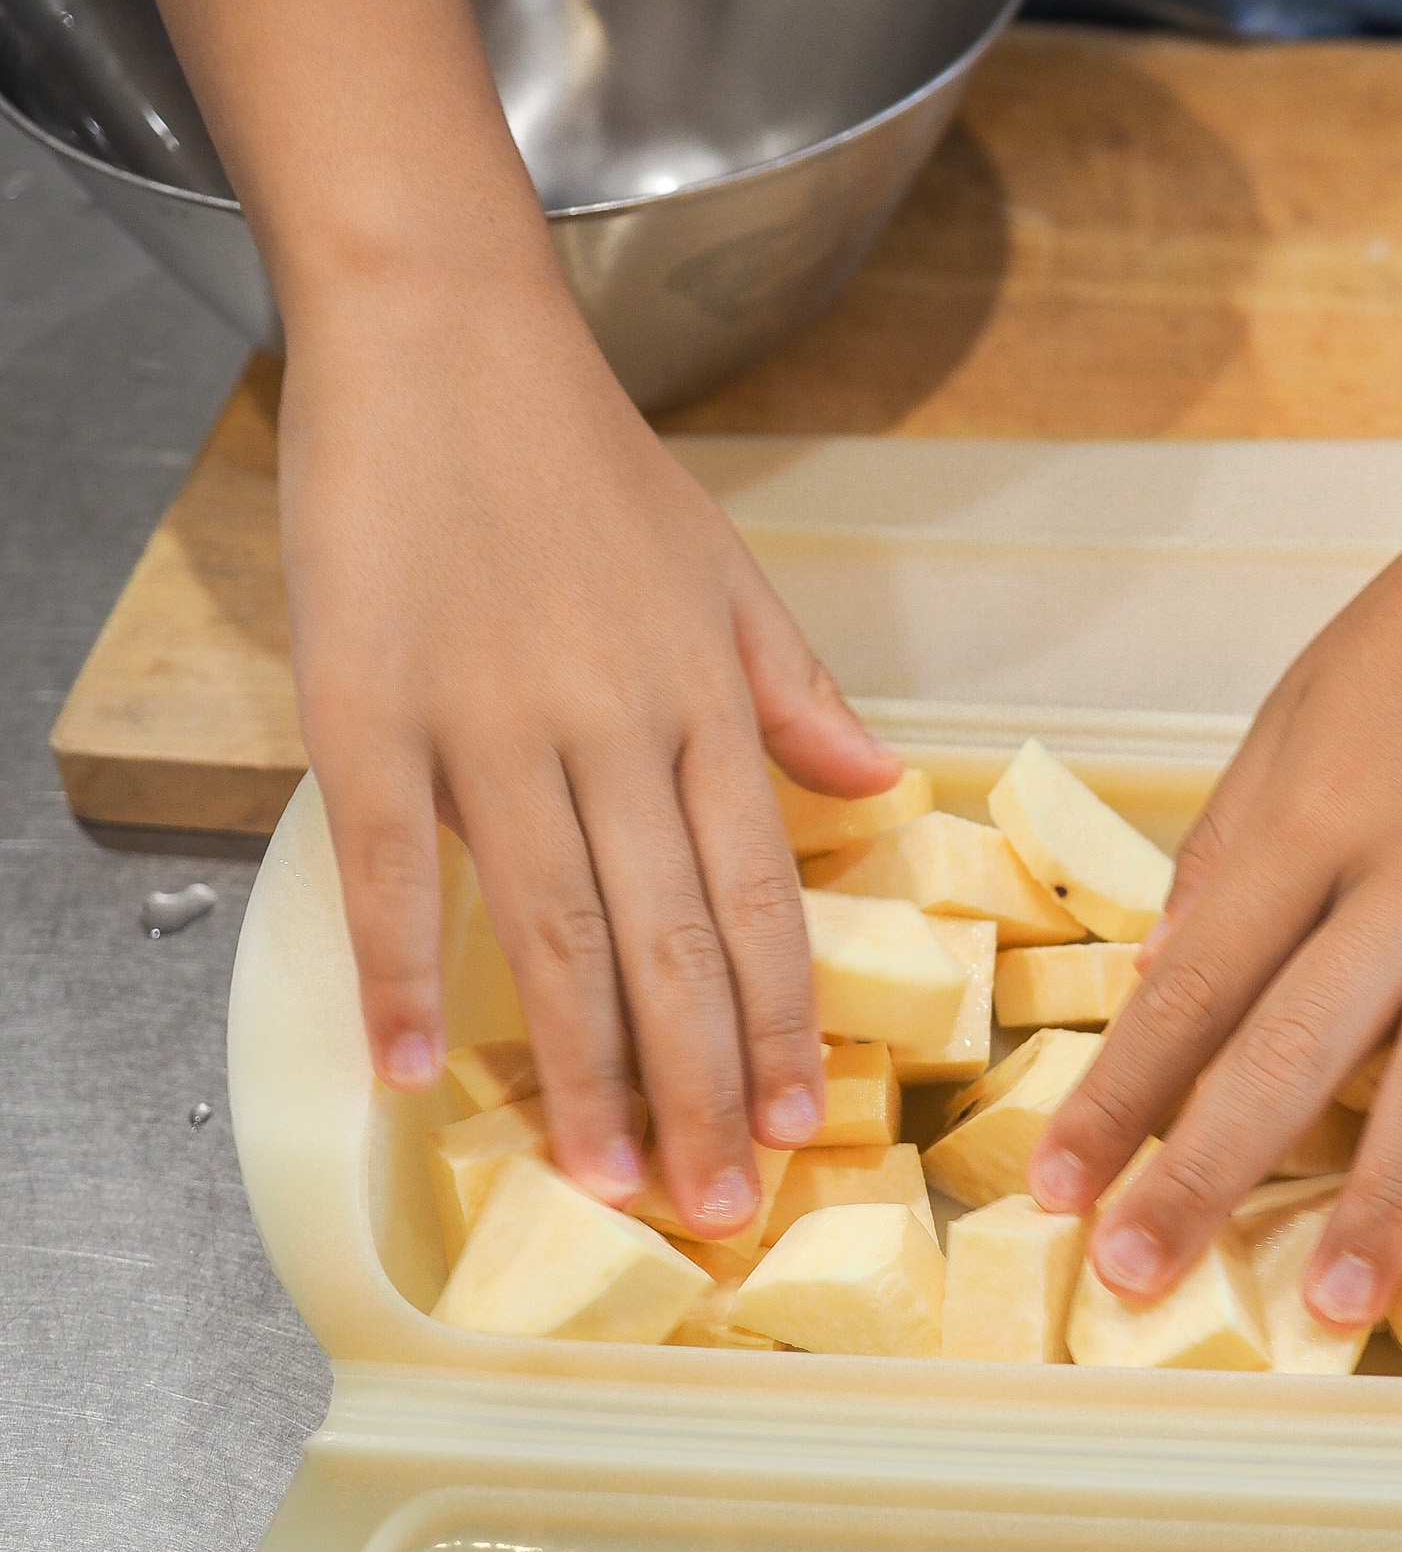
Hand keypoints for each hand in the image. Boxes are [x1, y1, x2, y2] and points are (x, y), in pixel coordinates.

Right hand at [284, 280, 896, 1237]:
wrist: (450, 343)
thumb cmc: (592, 464)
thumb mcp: (727, 571)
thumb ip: (798, 693)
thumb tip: (882, 784)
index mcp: (704, 702)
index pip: (760, 899)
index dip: (777, 1023)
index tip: (791, 1128)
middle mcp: (613, 728)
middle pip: (671, 943)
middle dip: (698, 1088)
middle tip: (714, 1208)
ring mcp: (488, 724)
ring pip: (555, 929)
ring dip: (583, 1068)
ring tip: (609, 1179)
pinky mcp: (369, 709)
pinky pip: (394, 867)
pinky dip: (406, 974)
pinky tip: (418, 1073)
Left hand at [1027, 447, 1401, 1328]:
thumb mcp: (1301, 709)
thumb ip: (1236, 841)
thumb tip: (1171, 971)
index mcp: (1314, 811)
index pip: (1196, 979)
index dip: (1120, 1091)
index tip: (1059, 1187)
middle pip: (1299, 1040)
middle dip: (1210, 1168)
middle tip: (1141, 1278)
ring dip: (1387, 1192)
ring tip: (1334, 1307)